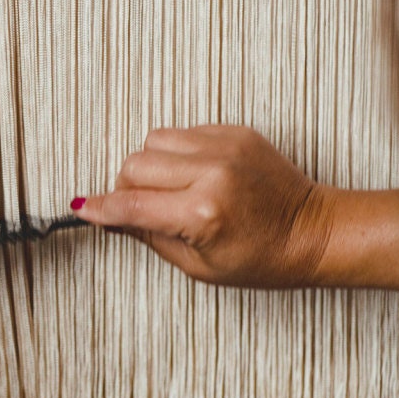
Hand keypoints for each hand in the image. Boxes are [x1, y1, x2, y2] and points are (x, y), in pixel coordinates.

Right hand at [71, 125, 335, 288]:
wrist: (315, 231)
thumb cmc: (263, 258)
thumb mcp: (199, 266)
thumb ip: (148, 236)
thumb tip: (110, 216)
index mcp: (203, 213)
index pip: (131, 205)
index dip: (101, 208)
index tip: (82, 209)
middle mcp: (212, 172)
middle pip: (135, 164)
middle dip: (128, 187)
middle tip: (141, 207)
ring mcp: (225, 146)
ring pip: (154, 141)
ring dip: (152, 165)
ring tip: (172, 189)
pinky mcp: (235, 131)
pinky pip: (184, 133)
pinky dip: (179, 154)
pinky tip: (197, 175)